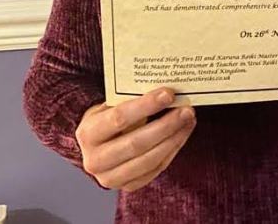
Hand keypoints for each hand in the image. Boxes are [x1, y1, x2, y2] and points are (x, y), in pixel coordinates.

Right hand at [75, 87, 196, 191]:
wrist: (97, 148)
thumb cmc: (107, 120)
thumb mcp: (109, 107)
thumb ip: (130, 100)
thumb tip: (164, 90)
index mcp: (88, 134)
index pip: (119, 118)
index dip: (146, 106)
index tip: (168, 94)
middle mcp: (95, 160)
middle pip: (136, 143)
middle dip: (165, 125)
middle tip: (186, 110)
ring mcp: (110, 178)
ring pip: (149, 159)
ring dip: (174, 138)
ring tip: (189, 120)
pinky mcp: (128, 186)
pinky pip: (156, 169)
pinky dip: (172, 150)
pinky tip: (182, 133)